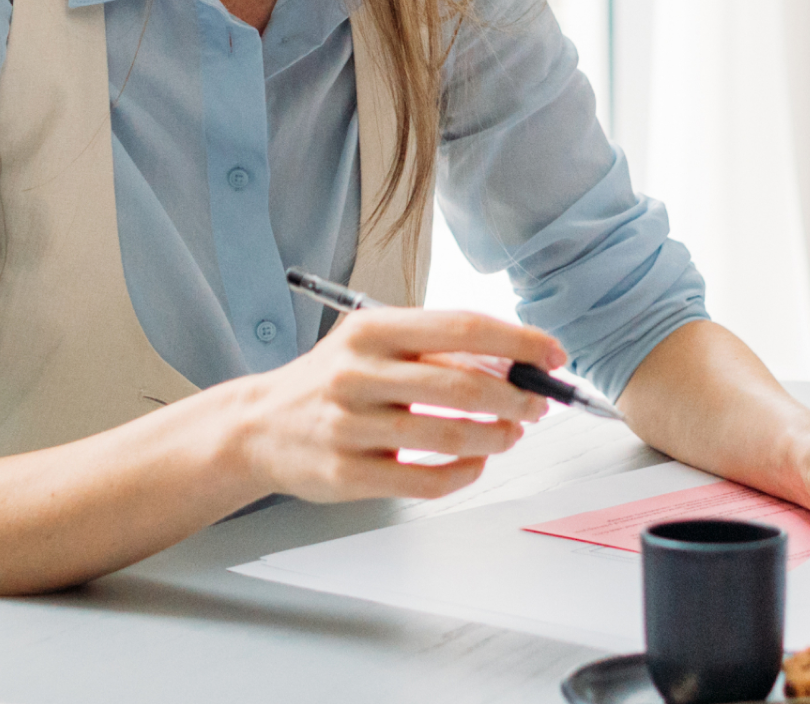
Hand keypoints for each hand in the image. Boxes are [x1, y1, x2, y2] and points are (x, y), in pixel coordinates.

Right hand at [205, 305, 556, 504]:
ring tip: (510, 434)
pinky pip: (424, 481)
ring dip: (495, 437)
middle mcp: (356, 374)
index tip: (552, 354)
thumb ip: (431, 348)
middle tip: (537, 404)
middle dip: (516, 397)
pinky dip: (463, 474)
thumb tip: (511, 360)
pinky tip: (474, 463)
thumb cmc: (328, 382)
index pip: (462, 327)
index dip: (518, 341)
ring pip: (449, 437)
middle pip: (463, 385)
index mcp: (370, 330)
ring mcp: (349, 426)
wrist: (258, 427)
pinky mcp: (347, 474)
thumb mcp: (370, 345)